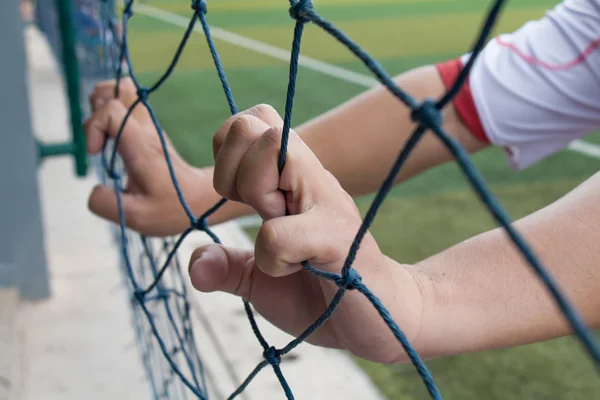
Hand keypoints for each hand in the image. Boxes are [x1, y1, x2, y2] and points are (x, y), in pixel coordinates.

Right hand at [84, 78, 222, 235]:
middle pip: (120, 89)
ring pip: (125, 91)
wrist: (201, 200)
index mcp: (141, 146)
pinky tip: (109, 136)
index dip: (93, 126)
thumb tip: (94, 188)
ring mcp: (150, 127)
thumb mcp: (136, 217)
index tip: (95, 152)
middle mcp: (146, 129)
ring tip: (101, 134)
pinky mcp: (149, 131)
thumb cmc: (172, 209)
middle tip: (97, 137)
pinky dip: (112, 111)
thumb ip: (107, 203)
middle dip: (97, 107)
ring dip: (103, 105)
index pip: (112, 111)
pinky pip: (129, 104)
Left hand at [188, 106, 426, 363]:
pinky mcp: (337, 236)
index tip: (242, 199)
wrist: (383, 318)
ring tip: (279, 234)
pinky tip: (296, 269)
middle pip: (253, 122)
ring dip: (256, 195)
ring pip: (271, 147)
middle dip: (232, 170)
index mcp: (291, 181)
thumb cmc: (323, 293)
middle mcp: (310, 179)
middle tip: (259, 212)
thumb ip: (228, 268)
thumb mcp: (262, 281)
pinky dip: (273, 259)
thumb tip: (195, 263)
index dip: (227, 154)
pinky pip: (278, 231)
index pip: (248, 123)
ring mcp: (326, 201)